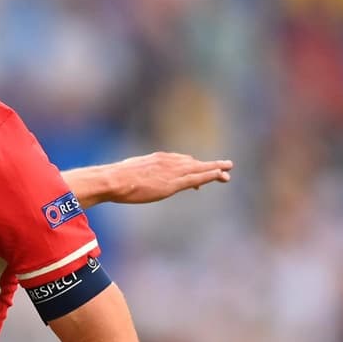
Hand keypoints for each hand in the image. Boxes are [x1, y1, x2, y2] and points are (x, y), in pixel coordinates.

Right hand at [106, 152, 231, 203]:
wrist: (114, 180)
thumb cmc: (115, 178)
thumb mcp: (128, 172)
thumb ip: (138, 174)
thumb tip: (133, 180)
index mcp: (157, 159)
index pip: (179, 161)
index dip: (191, 166)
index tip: (199, 169)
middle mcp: (167, 162)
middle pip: (193, 162)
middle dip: (209, 165)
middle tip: (225, 165)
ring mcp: (171, 171)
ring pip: (199, 168)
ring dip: (215, 168)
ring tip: (228, 169)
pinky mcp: (174, 183)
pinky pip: (197, 177)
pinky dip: (210, 174)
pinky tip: (221, 174)